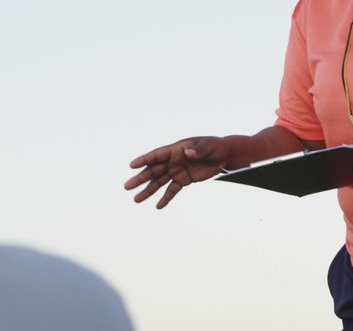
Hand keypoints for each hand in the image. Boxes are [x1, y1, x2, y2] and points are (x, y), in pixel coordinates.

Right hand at [124, 136, 240, 208]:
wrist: (225, 155)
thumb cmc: (216, 146)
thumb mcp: (209, 146)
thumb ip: (198, 150)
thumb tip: (188, 153)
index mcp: (176, 149)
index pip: (157, 155)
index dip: (144, 160)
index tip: (132, 165)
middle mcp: (173, 160)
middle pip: (153, 170)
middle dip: (140, 179)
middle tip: (127, 187)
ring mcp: (177, 171)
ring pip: (159, 182)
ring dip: (148, 191)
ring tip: (136, 200)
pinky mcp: (184, 180)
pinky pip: (172, 190)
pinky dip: (166, 198)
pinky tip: (158, 206)